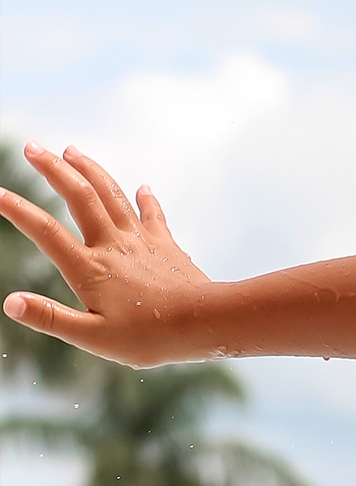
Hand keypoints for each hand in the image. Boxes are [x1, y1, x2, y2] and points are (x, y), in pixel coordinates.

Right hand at [1, 143, 213, 366]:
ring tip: (72, 151)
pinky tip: (142, 188)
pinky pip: (153, 216)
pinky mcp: (167, 247)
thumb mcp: (94, 338)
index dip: (18, 211)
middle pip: (79, 197)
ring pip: (111, 196)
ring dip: (91, 170)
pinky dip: (146, 200)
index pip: (45, 232)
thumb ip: (52, 319)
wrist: (206, 324)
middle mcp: (113, 246)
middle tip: (33, 147)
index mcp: (90, 268)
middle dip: (53, 169)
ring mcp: (142, 242)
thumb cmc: (151, 337)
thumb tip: (11, 303)